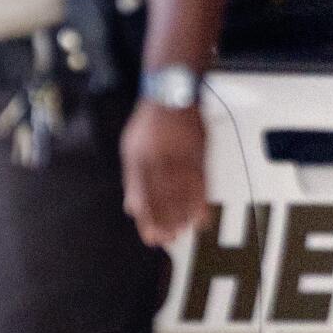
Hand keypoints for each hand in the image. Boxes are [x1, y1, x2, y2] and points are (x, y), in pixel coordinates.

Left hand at [120, 100, 210, 245]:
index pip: (143, 196)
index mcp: (140, 159)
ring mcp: (180, 154)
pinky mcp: (198, 150)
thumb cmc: (150, 122)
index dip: (148, 219)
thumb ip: (132, 179)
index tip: (152, 236)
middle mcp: (159, 158)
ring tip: (183, 231)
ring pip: (183, 192)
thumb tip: (131, 207)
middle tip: (169, 239)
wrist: (171, 94)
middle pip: (163, 198)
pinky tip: (202, 215)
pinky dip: (202, 200)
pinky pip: (201, 180)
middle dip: (166, 222)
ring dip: (183, 215)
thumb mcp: (131, 148)